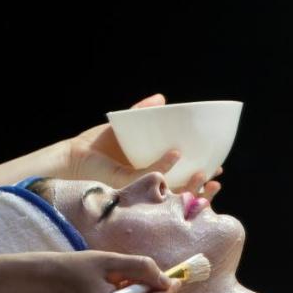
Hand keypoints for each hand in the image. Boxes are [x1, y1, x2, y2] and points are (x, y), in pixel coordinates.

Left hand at [66, 94, 222, 199]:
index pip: (182, 183)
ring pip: (172, 193)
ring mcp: (139, 190)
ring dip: (191, 186)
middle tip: (217, 178)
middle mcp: (147, 188)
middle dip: (203, 189)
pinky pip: (151, 178)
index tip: (218, 169)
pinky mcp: (128, 186)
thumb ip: (143, 112)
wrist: (74, 156)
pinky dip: (165, 167)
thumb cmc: (97, 146)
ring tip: (206, 175)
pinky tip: (175, 155)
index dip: (201, 179)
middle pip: (182, 194)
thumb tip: (162, 98)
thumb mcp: (126, 126)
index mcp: (151, 177)